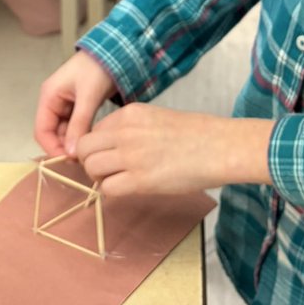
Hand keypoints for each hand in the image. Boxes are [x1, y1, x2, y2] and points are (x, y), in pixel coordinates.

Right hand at [34, 50, 116, 158]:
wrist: (115, 52)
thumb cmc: (97, 69)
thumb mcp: (88, 96)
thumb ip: (79, 124)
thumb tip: (70, 153)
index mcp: (49, 97)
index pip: (42, 131)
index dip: (52, 148)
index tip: (68, 160)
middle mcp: (54, 102)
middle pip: (52, 133)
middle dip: (64, 146)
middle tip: (82, 159)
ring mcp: (66, 104)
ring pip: (64, 131)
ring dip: (73, 142)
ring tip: (89, 152)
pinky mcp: (78, 106)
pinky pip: (75, 126)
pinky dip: (81, 134)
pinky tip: (92, 142)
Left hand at [77, 104, 274, 196]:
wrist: (219, 147)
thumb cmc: (196, 133)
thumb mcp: (157, 117)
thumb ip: (131, 128)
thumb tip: (112, 146)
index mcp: (130, 113)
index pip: (94, 130)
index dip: (98, 146)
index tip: (109, 155)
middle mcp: (125, 131)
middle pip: (84, 148)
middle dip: (90, 161)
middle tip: (107, 170)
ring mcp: (131, 156)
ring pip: (91, 168)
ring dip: (100, 177)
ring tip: (119, 179)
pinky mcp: (140, 180)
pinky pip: (108, 189)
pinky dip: (113, 191)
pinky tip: (130, 188)